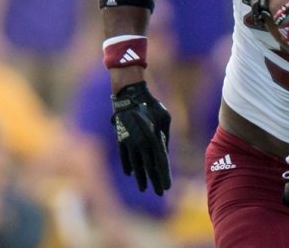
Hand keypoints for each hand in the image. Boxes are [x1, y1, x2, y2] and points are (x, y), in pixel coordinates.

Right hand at [110, 81, 171, 195]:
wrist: (130, 96)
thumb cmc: (151, 106)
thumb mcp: (165, 119)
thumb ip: (164, 136)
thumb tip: (164, 151)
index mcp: (154, 138)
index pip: (160, 162)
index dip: (164, 175)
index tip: (167, 188)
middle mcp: (141, 144)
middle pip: (149, 167)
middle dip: (155, 181)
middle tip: (159, 193)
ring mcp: (129, 143)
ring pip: (136, 165)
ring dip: (140, 177)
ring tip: (143, 188)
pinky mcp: (121, 139)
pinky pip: (124, 156)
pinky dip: (127, 165)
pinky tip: (130, 173)